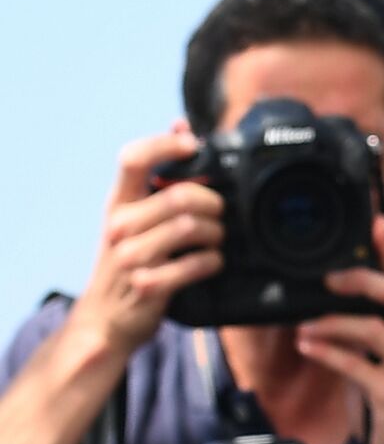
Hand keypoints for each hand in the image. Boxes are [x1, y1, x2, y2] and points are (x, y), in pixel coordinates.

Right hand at [69, 131, 223, 358]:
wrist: (105, 320)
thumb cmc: (128, 258)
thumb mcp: (134, 214)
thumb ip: (157, 172)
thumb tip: (181, 124)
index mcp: (118, 203)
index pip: (133, 158)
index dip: (166, 144)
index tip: (194, 145)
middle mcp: (120, 226)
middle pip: (179, 195)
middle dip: (211, 202)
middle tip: (218, 211)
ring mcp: (131, 257)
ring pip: (191, 227)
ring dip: (215, 232)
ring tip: (215, 238)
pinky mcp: (148, 285)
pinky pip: (195, 264)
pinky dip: (212, 261)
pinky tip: (211, 262)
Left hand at [295, 216, 383, 443]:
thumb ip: (376, 340)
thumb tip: (339, 309)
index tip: (376, 222)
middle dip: (363, 281)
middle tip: (329, 277)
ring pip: (374, 329)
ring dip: (333, 322)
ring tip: (304, 323)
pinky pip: (358, 366)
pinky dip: (329, 352)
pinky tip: (308, 345)